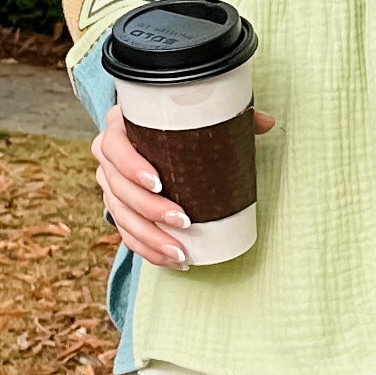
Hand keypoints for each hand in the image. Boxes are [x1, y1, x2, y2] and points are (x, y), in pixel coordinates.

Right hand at [96, 102, 271, 268]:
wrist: (152, 130)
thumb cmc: (175, 122)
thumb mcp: (198, 113)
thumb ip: (229, 115)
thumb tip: (267, 124)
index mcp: (119, 126)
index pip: (115, 147)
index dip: (131, 167)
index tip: (159, 183)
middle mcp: (108, 156)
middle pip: (119, 189)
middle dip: (150, 210)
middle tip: (182, 221)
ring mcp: (110, 184)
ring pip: (121, 216)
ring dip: (150, 238)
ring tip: (180, 252)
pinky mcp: (117, 207)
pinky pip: (126, 233)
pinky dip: (147, 250)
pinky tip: (171, 261)